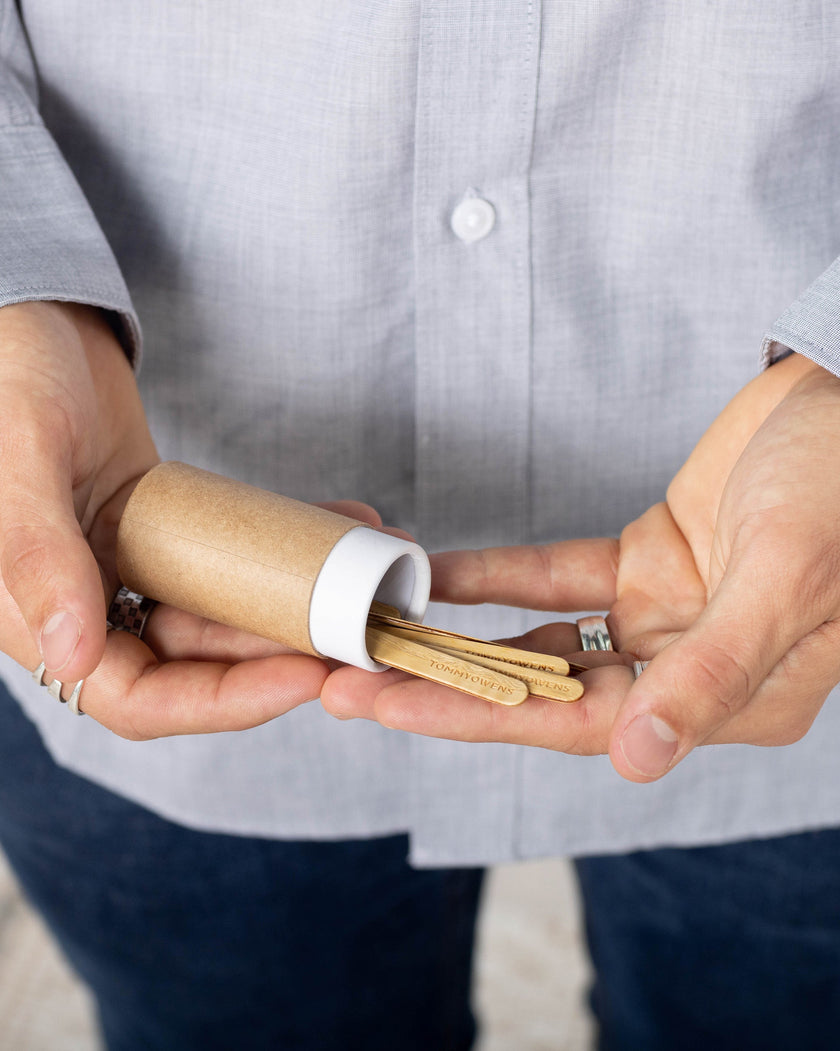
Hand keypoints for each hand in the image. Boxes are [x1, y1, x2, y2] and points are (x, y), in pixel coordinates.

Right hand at [0, 302, 369, 737]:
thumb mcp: (19, 462)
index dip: (223, 703)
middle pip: (199, 661)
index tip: (303, 678)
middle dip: (283, 651)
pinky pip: (235, 556)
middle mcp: (91, 604)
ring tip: (370, 575)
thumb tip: (74, 659)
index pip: (138, 699)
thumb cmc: (5, 377)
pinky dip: (287, 547)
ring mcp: (134, 567)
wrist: (31, 318)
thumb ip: (36, 560)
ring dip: (299, 600)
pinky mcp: (170, 531)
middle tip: (358, 632)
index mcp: (39, 616)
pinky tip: (341, 524)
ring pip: (227, 613)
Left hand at [322, 353, 839, 781]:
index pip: (584, 726)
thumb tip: (637, 760)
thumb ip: (712, 669)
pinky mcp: (646, 563)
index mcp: (735, 700)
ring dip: (463, 640)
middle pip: (547, 694)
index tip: (388, 706)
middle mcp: (691, 670)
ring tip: (376, 638)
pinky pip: (559, 576)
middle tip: (349, 683)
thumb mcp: (785, 576)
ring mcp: (665, 617)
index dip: (479, 717)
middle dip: (446, 688)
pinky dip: (500, 576)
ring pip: (545, 642)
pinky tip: (436, 575)